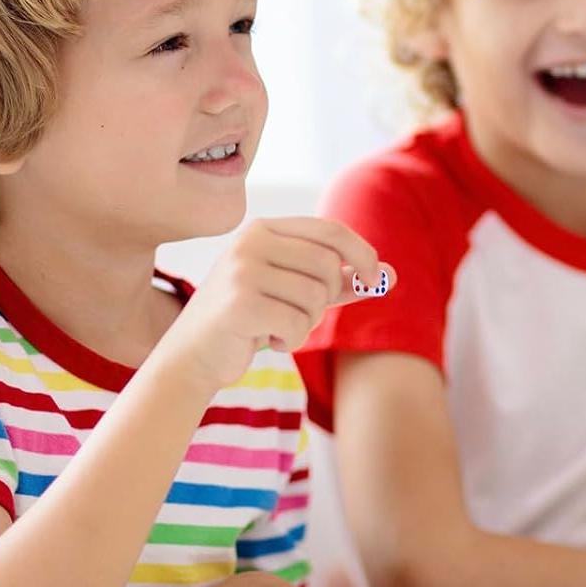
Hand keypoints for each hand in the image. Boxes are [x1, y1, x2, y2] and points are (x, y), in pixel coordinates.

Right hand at [155, 217, 392, 398]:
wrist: (194, 357)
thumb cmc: (251, 322)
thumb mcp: (297, 294)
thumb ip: (341, 281)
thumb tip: (391, 274)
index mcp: (264, 229)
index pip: (330, 230)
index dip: (362, 253)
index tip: (375, 279)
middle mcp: (250, 242)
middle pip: (328, 264)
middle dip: (328, 297)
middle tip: (304, 314)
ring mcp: (241, 271)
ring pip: (315, 295)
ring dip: (308, 322)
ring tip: (280, 327)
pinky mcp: (239, 304)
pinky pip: (297, 322)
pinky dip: (293, 339)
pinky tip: (267, 340)